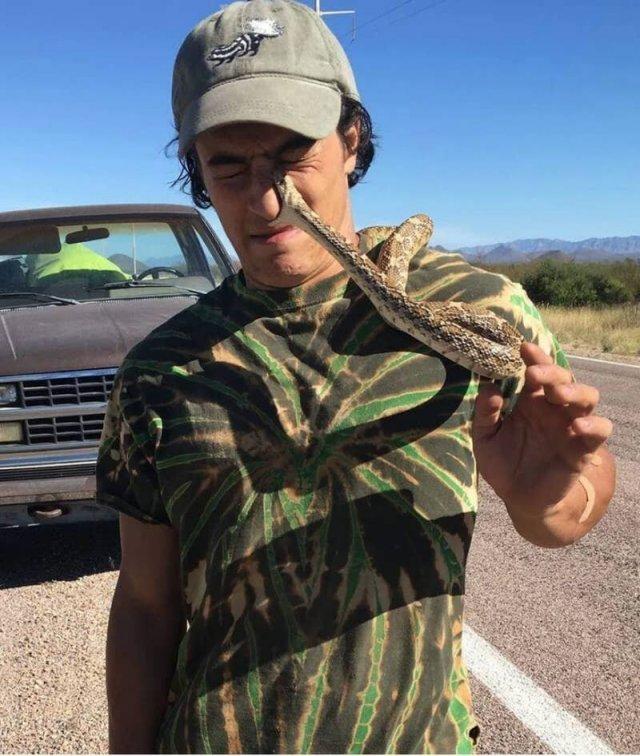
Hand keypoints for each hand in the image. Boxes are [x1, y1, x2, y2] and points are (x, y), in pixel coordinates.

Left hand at [471, 342, 612, 515]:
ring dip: (575, 391)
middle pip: (563, 379)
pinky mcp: (583, 449)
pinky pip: (599, 431)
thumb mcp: (484, 437)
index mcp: (531, 401)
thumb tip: (488, 387)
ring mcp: (571, 426)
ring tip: (556, 394)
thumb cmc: (502, 462)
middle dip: (551, 372)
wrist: (517, 497)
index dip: (534, 358)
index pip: (537, 372)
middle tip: (533, 373)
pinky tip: (576, 426)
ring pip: (587, 398)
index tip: (523, 347)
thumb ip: (484, 413)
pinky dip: (593, 426)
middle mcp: (554, 408)